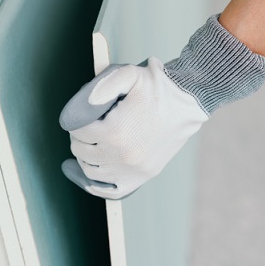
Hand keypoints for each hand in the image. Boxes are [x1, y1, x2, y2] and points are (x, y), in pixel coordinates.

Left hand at [59, 15, 264, 199]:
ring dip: (85, 157)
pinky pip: (109, 190)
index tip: (82, 114)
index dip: (75, 120)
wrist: (189, 104)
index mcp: (114, 131)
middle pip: (81, 150)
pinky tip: (90, 172)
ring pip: (90, 171)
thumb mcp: (129, 75)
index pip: (76, 130)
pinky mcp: (141, 177)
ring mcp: (132, 170)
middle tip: (87, 126)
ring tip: (91, 143)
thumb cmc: (158, 87)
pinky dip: (96, 184)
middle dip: (80, 136)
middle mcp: (121, 155)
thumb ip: (101, 85)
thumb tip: (81, 102)